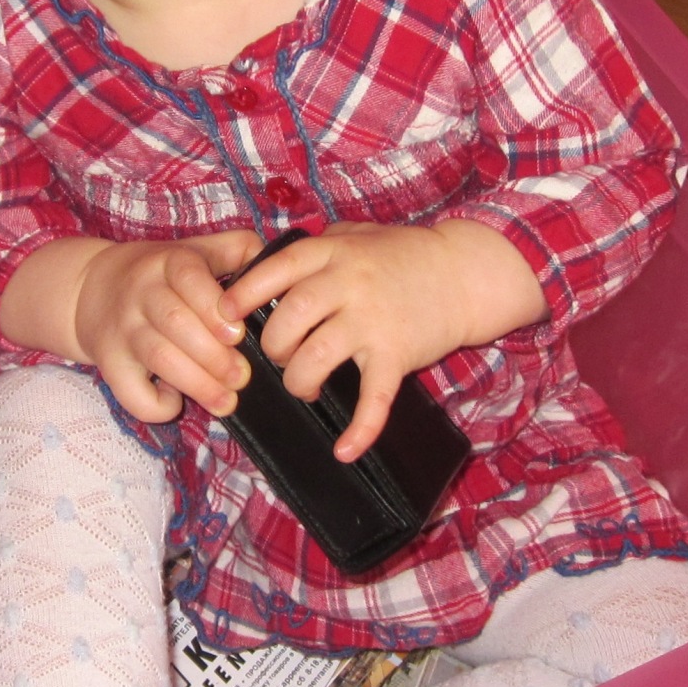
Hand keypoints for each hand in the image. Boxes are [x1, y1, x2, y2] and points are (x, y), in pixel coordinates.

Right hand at [73, 229, 263, 422]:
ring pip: (158, 357)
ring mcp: (122, 329)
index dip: (214, 307)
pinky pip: (128, 390)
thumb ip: (237, 251)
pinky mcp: (108, 362)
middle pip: (176, 322)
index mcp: (168, 261)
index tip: (238, 334)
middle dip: (215, 356)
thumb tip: (280, 268)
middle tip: (242, 377)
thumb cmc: (160, 274)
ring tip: (227, 402)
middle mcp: (141, 292)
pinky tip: (175, 403)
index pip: (189, 277)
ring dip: (196, 384)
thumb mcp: (194, 250)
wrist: (90, 288)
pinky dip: (153, 404)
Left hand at [217, 221, 543, 460]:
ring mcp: (372, 320)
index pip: (276, 270)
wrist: (463, 273)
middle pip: (288, 319)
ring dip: (299, 381)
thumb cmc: (403, 255)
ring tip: (303, 387)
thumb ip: (317, 246)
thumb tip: (267, 263)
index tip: (225, 314)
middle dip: (273, 347)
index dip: (244, 293)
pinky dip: (360, 429)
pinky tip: (345, 451)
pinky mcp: (397, 354)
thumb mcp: (357, 235)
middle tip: (281, 357)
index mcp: (333, 252)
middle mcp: (349, 283)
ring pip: (315, 358)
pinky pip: (374, 397)